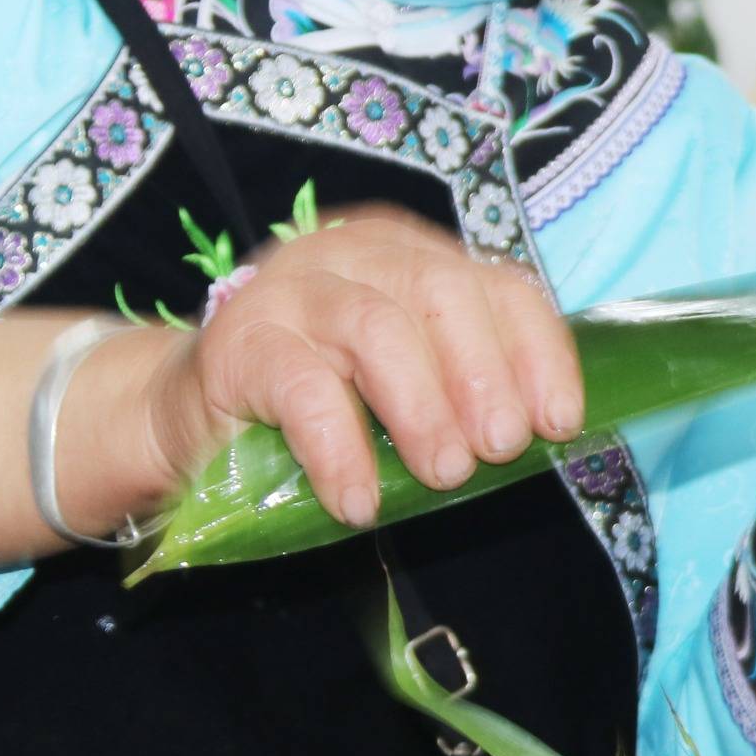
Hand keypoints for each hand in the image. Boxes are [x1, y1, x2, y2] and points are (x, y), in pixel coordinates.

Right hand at [132, 204, 581, 529]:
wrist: (196, 419)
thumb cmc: (324, 404)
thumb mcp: (408, 387)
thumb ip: (466, 393)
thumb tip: (543, 436)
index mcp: (411, 254)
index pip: (496, 282)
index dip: (536, 350)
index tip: (558, 421)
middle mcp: (354, 254)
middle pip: (440, 292)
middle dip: (483, 375)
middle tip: (499, 448)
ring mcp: (292, 289)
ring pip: (376, 329)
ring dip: (422, 410)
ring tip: (444, 474)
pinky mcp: (240, 343)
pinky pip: (303, 389)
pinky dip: (341, 450)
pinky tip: (360, 501)